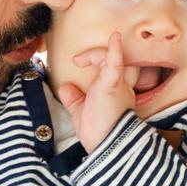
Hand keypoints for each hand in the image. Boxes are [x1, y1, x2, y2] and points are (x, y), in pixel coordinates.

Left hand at [55, 33, 139, 152]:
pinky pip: (116, 63)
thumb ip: (74, 98)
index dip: (103, 61)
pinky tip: (115, 37)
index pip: (116, 70)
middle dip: (102, 56)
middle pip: (119, 61)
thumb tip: (64, 86)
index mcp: (117, 93)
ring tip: (78, 60)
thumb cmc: (98, 134)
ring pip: (115, 59)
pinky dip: (114, 50)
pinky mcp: (112, 86)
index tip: (77, 64)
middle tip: (78, 61)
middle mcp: (122, 87)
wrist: (105, 148)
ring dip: (96, 55)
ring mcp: (119, 85)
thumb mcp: (81, 112)